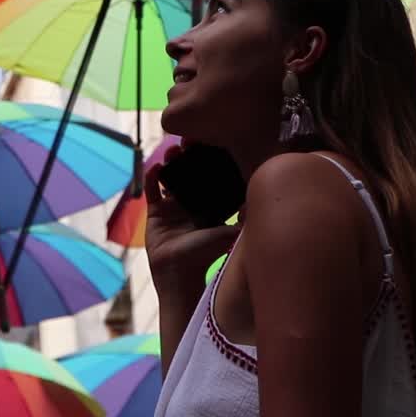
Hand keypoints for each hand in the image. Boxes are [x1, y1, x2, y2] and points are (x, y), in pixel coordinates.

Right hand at [144, 145, 240, 286]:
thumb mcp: (228, 233)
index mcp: (210, 208)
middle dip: (189, 157)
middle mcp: (192, 205)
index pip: (211, 180)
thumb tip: (264, 198)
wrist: (179, 274)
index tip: (210, 145)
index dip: (210, 162)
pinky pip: (151, 192)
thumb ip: (244, 218)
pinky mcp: (155, 214)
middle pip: (190, 175)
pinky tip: (155, 167)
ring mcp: (172, 208)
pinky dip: (151, 179)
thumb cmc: (205, 255)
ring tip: (172, 151)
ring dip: (171, 163)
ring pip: (171, 179)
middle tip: (188, 142)